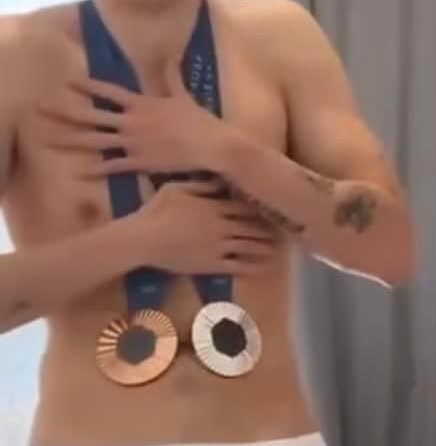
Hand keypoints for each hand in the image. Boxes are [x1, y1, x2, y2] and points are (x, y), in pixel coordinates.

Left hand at [39, 61, 230, 175]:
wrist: (211, 145)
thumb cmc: (199, 119)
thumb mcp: (183, 95)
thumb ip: (172, 76)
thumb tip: (171, 56)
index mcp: (141, 104)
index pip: (109, 93)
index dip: (88, 87)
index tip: (69, 82)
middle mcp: (131, 122)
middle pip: (93, 117)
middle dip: (66, 112)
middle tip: (43, 109)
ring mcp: (133, 143)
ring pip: (96, 141)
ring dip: (72, 140)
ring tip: (51, 140)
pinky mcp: (140, 163)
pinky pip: (113, 166)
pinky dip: (97, 169)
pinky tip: (81, 171)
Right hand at [134, 181, 278, 275]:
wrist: (144, 239)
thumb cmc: (156, 210)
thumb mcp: (177, 188)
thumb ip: (201, 185)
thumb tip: (220, 179)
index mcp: (215, 206)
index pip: (245, 207)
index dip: (259, 209)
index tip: (269, 210)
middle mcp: (223, 226)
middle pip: (253, 226)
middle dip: (267, 229)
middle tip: (280, 230)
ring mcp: (220, 247)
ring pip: (250, 246)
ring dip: (265, 247)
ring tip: (276, 249)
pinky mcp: (213, 265)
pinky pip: (239, 266)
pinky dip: (253, 266)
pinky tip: (264, 266)